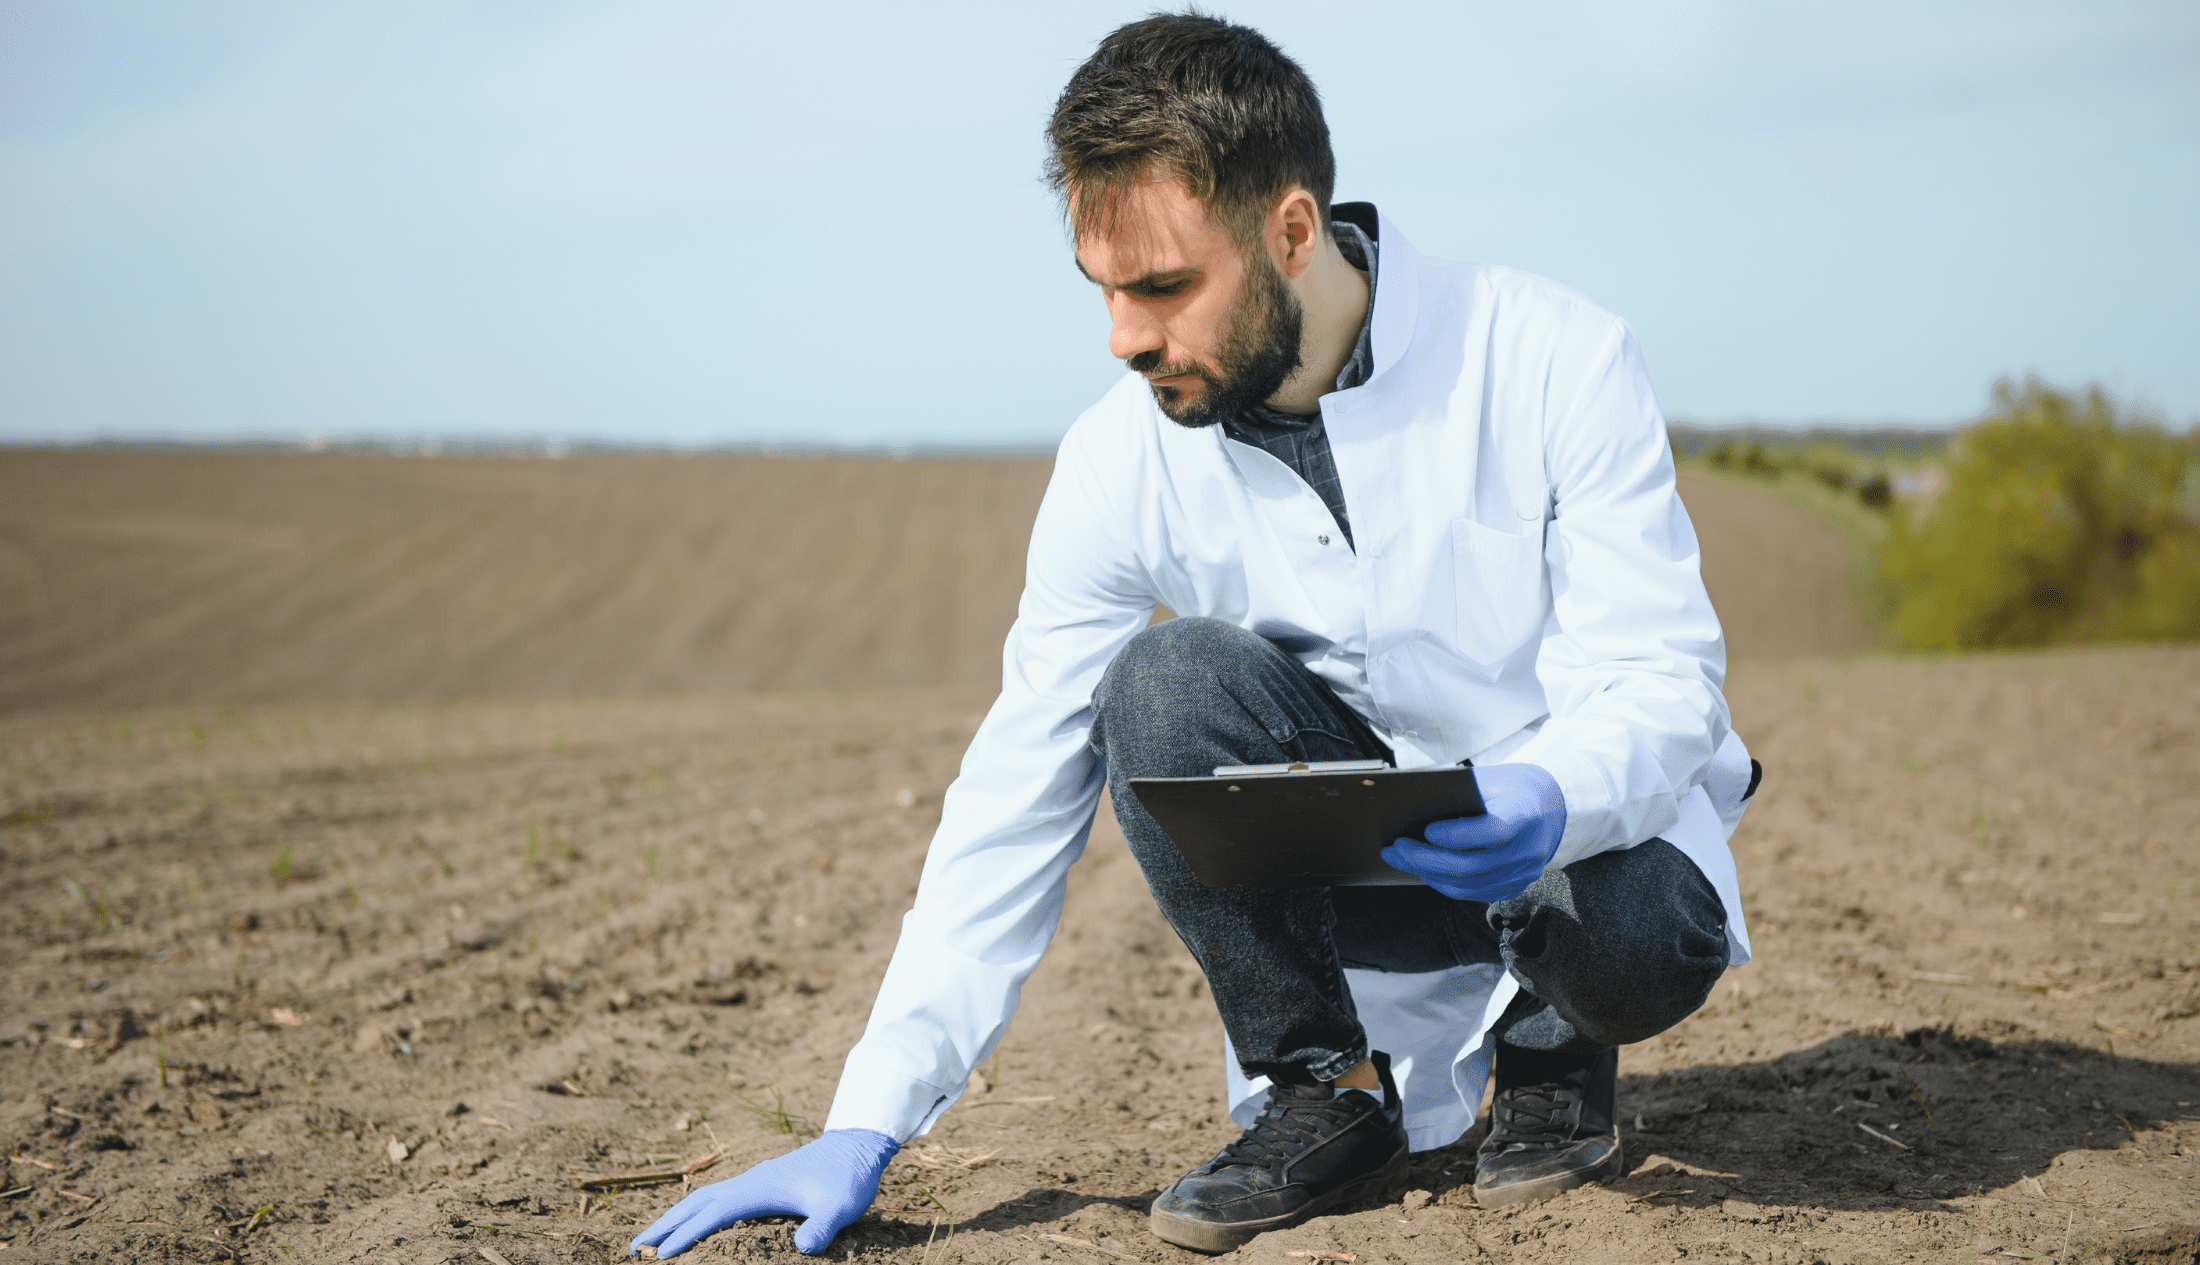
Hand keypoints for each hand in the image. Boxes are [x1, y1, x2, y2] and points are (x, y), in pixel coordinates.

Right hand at [629, 1128, 898, 1257]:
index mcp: (760, 1188)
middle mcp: (749, 1181)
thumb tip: (804, 1246)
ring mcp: (753, 1179)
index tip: (659, 1256)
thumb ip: (823, 1226)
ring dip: (675, 1216)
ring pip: (703, 1197)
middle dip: (664, 1225)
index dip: (685, 1235)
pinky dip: (695, 1209)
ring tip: (651, 1237)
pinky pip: (716, 1196)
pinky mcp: (760, 1181)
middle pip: (695, 1203)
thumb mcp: (841, 1207)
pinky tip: (694, 1220)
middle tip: (633, 1248)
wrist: (857, 1145)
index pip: (712, 1214)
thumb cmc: (848, 1178)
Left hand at [1380, 763, 1565, 901]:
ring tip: (1402, 859)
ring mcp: (1525, 872)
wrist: (1556, 806)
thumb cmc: (1515, 786)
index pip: (1490, 832)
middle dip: (1425, 859)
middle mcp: (1529, 849)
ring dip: (1429, 875)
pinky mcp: (1517, 885)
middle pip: (1471, 866)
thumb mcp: (1492, 778)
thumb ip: (1460, 794)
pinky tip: (1425, 870)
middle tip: (1396, 848)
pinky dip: (1446, 883)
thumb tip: (1411, 809)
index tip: (1426, 830)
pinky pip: (1476, 893)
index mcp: (1525, 814)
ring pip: (1469, 886)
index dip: (1455, 835)